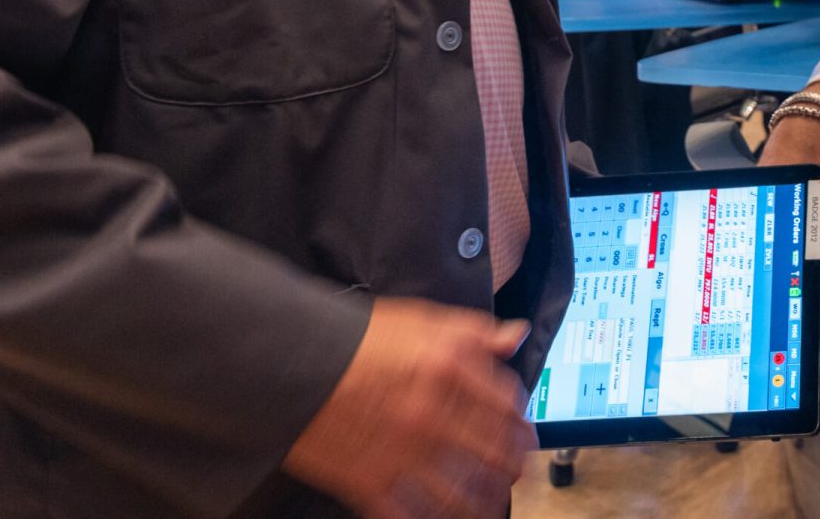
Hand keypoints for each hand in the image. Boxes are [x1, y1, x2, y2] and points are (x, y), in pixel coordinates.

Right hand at [281, 297, 534, 518]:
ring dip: (482, 502)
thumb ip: (476, 331)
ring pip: (460, 492)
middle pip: (492, 453)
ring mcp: (403, 453)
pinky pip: (414, 514)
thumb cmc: (358, 341)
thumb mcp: (425, 320)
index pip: (507, 405)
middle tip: (516, 474)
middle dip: (510, 467)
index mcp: (451, 371)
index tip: (526, 434)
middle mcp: (433, 415)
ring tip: (490, 505)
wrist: (293, 364)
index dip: (522, 423)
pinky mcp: (370, 482)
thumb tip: (516, 335)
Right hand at [757, 99, 819, 250]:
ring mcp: (761, 178)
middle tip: (786, 255)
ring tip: (786, 238)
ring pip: (769, 208)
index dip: (779, 245)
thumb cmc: (817, 146)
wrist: (807, 117)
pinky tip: (784, 215)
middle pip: (768, 219)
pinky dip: (777, 207)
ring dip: (779, 221)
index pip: (772, 224)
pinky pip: (768, 197)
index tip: (785, 261)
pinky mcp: (762, 174)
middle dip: (779, 237)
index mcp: (776, 185)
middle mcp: (763, 183)